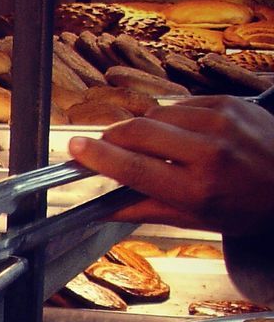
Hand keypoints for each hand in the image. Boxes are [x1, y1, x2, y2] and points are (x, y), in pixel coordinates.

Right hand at [68, 96, 273, 234]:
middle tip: (99, 147)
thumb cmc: (247, 207)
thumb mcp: (197, 219)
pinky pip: (180, 105)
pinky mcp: (228, 102)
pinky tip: (175, 134)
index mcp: (196, 188)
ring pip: (156, 114)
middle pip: (138, 131)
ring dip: (140, 129)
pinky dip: (168, 119)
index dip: (98, 156)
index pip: (133, 167)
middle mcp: (208, 150)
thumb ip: (145, 209)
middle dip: (111, 138)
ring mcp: (220, 120)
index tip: (75, 149)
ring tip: (145, 146)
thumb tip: (102, 208)